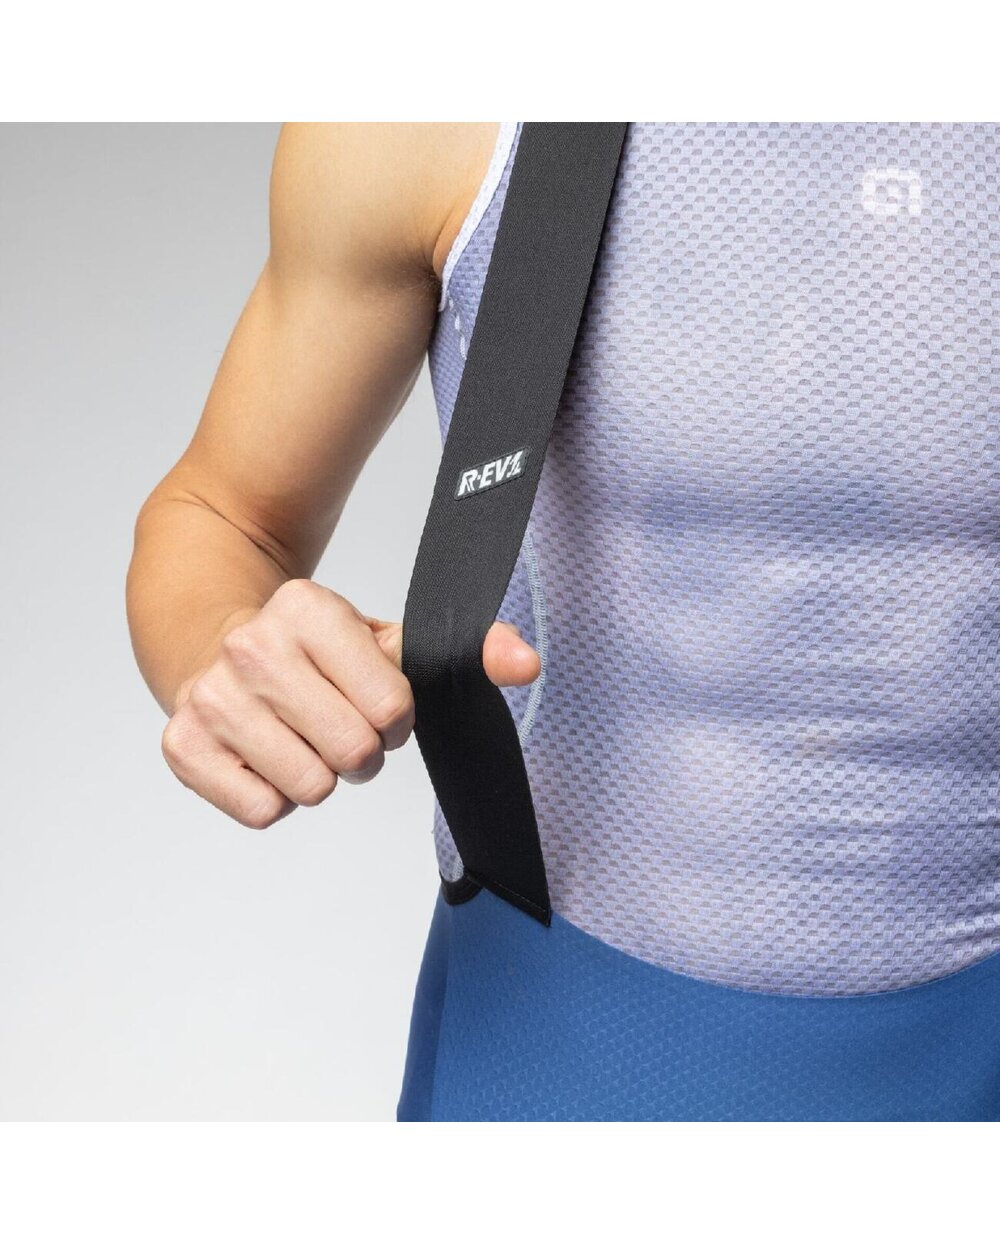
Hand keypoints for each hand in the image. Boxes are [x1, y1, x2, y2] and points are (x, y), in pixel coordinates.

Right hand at [161, 579, 539, 827]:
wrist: (213, 645)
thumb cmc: (312, 653)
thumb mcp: (385, 641)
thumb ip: (464, 649)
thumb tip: (527, 663)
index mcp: (307, 607)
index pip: (392, 706)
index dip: (395, 718)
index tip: (373, 701)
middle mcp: (252, 646)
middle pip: (353, 753)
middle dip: (359, 753)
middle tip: (336, 726)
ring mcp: (211, 697)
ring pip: (310, 788)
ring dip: (318, 775)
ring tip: (301, 738)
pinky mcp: (182, 746)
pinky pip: (263, 810)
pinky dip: (274, 796)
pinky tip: (264, 755)